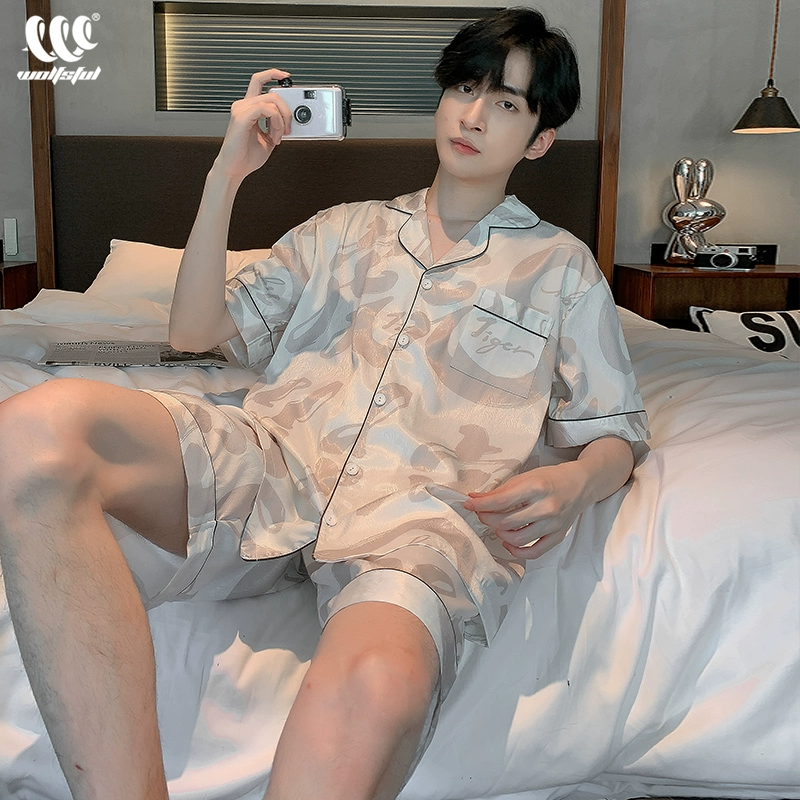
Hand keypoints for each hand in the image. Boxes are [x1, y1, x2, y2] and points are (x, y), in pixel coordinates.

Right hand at [213, 69, 293, 183]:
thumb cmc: (246, 157)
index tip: (286, 77)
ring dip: (281, 119)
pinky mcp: (241, 117)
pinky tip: (274, 135)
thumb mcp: (269, 139)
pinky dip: (276, 122)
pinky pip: (266, 109)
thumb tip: (290, 122)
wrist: (234, 169)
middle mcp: (243, 106)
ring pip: (271, 100)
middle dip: (286, 111)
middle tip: (287, 129)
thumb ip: (277, 126)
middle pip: (272, 93)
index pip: (259, 81)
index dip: (273, 74)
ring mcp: (241, 110)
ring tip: (278, 136)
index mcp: (249, 108)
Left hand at [463, 462, 589, 558]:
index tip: (468, 505)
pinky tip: (509, 543)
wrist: (580, 483)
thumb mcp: (525, 477)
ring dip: (500, 534)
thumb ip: (501, 490)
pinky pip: (535, 552)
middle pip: (506, 522)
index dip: (480, 505)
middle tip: (482, 514)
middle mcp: (546, 507)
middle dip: (487, 519)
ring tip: (497, 525)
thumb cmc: (550, 478)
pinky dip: (518, 551)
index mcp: (537, 487)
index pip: (501, 501)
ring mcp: (553, 524)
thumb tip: (475, 499)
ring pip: (517, 539)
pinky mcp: (558, 536)